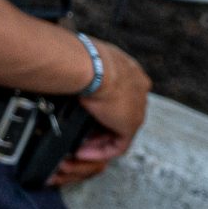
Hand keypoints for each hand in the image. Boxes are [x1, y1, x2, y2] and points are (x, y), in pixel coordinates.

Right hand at [52, 38, 149, 185]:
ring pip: (118, 132)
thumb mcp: (87, 59)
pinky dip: (99, 151)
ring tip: (77, 146)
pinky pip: (117, 145)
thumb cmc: (84, 56)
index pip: (120, 94)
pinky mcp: (130, 126)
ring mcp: (138, 109)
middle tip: (80, 133)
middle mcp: (139, 90)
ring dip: (97, 141)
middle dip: (99, 126)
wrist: (91, 66)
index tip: (85, 111)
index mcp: (131, 72)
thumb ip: (86, 68)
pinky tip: (81, 152)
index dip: (101, 106)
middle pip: (120, 114)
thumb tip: (68, 68)